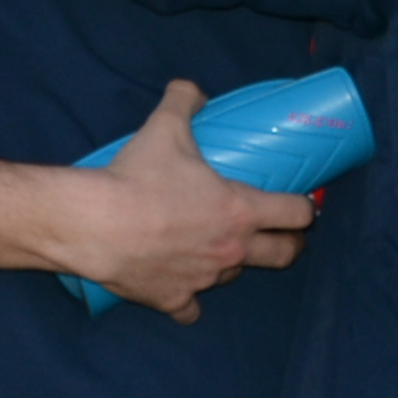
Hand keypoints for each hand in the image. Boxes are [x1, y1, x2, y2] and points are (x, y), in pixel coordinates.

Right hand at [49, 78, 318, 318]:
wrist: (93, 225)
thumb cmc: (137, 178)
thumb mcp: (164, 128)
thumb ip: (184, 102)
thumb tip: (192, 89)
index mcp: (241, 210)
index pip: (297, 214)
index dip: (304, 208)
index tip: (300, 204)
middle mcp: (231, 250)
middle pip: (284, 255)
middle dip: (290, 245)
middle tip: (280, 235)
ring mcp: (204, 279)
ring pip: (233, 276)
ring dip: (231, 263)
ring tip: (215, 248)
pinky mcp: (173, 300)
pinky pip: (190, 308)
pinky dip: (187, 299)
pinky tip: (179, 285)